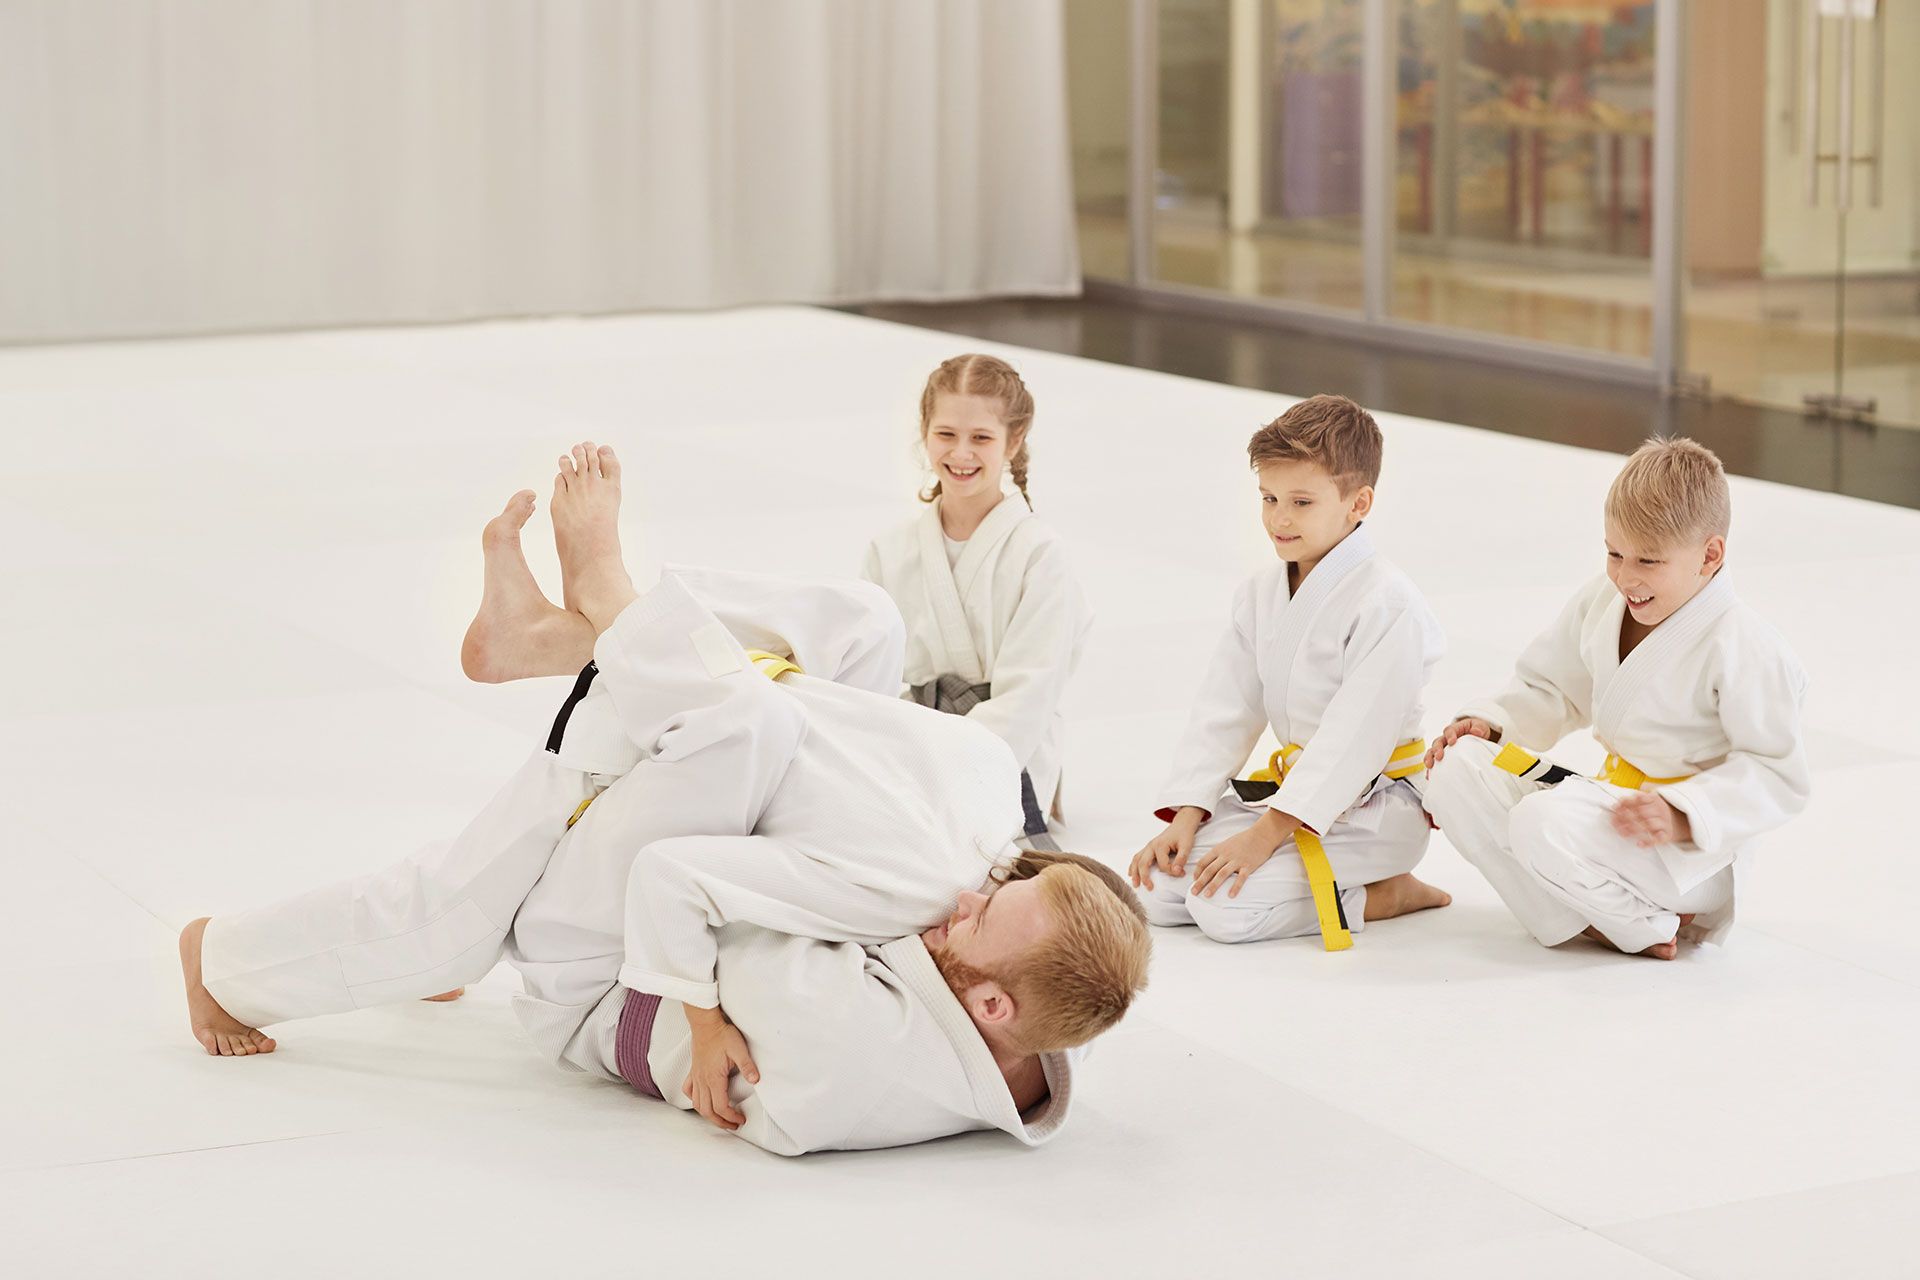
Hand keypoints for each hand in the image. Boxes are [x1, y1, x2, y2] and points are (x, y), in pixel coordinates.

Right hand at [681, 1006, 758, 1131]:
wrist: (706, 1023)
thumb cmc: (722, 1034)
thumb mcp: (739, 1049)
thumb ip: (747, 1066)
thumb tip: (756, 1081)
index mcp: (714, 1078)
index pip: (720, 1107)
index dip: (731, 1117)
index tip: (741, 1119)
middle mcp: (702, 1080)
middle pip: (707, 1111)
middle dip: (720, 1122)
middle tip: (733, 1125)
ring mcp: (696, 1076)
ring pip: (697, 1104)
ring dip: (708, 1115)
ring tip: (720, 1118)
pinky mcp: (693, 1070)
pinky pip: (688, 1090)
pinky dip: (694, 1100)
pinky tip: (701, 1100)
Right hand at [1129, 809, 1203, 889]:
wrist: (1181, 825)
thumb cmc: (1184, 834)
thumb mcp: (1186, 846)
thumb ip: (1182, 859)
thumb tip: (1177, 871)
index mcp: (1160, 845)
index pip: (1162, 865)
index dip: (1171, 871)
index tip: (1181, 873)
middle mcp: (1151, 845)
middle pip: (1143, 863)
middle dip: (1144, 877)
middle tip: (1149, 888)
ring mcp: (1148, 847)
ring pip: (1136, 860)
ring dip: (1135, 872)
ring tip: (1135, 884)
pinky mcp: (1148, 848)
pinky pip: (1137, 857)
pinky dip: (1133, 866)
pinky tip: (1131, 873)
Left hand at [1189, 816, 1289, 898]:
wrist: (1261, 835)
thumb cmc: (1244, 840)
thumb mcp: (1227, 843)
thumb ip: (1218, 854)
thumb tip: (1208, 865)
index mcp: (1219, 849)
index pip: (1203, 862)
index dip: (1197, 872)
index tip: (1194, 881)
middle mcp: (1226, 855)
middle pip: (1210, 870)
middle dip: (1200, 882)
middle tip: (1193, 892)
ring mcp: (1237, 860)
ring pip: (1222, 874)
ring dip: (1213, 885)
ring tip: (1207, 895)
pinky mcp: (1248, 865)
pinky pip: (1241, 878)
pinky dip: (1235, 887)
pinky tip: (1230, 895)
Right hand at [1425, 717, 1494, 770]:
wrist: (1477, 736)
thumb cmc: (1476, 730)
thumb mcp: (1480, 726)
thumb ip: (1478, 728)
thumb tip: (1476, 731)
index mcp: (1454, 730)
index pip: (1449, 731)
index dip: (1449, 736)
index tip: (1452, 742)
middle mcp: (1446, 739)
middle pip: (1438, 742)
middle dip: (1436, 749)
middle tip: (1439, 756)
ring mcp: (1443, 748)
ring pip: (1432, 751)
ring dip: (1430, 758)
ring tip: (1430, 765)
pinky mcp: (1443, 757)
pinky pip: (1435, 762)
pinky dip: (1431, 769)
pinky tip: (1430, 775)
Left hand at [1611, 791, 1689, 847]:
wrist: (1680, 821)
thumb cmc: (1655, 811)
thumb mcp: (1647, 802)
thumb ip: (1632, 801)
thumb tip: (1614, 806)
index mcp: (1654, 799)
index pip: (1639, 798)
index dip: (1626, 803)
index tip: (1614, 808)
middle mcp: (1661, 809)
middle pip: (1642, 812)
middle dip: (1626, 817)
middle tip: (1614, 823)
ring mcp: (1665, 822)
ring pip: (1649, 824)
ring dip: (1634, 829)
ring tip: (1622, 833)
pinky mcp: (1668, 835)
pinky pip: (1659, 838)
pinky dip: (1649, 842)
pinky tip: (1639, 844)